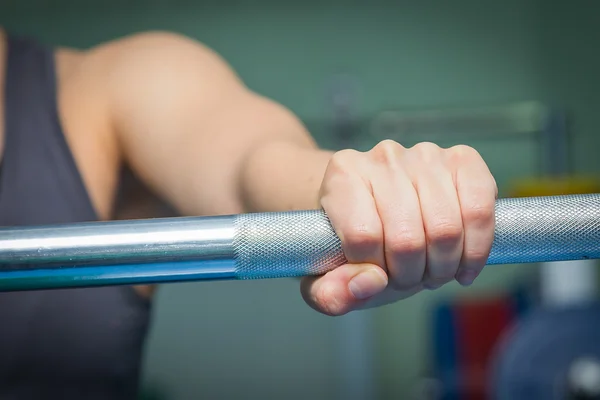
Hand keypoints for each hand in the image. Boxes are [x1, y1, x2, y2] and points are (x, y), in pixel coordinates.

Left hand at [300, 140, 496, 315]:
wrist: (382, 207)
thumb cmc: (356, 243)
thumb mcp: (330, 275)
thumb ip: (331, 292)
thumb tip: (366, 284)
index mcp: (342, 176)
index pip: (363, 237)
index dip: (374, 272)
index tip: (376, 276)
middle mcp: (382, 157)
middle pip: (406, 239)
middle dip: (411, 275)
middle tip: (408, 279)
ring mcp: (425, 154)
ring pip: (445, 229)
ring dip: (443, 267)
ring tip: (432, 271)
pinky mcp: (463, 159)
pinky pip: (479, 210)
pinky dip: (477, 249)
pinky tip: (464, 265)